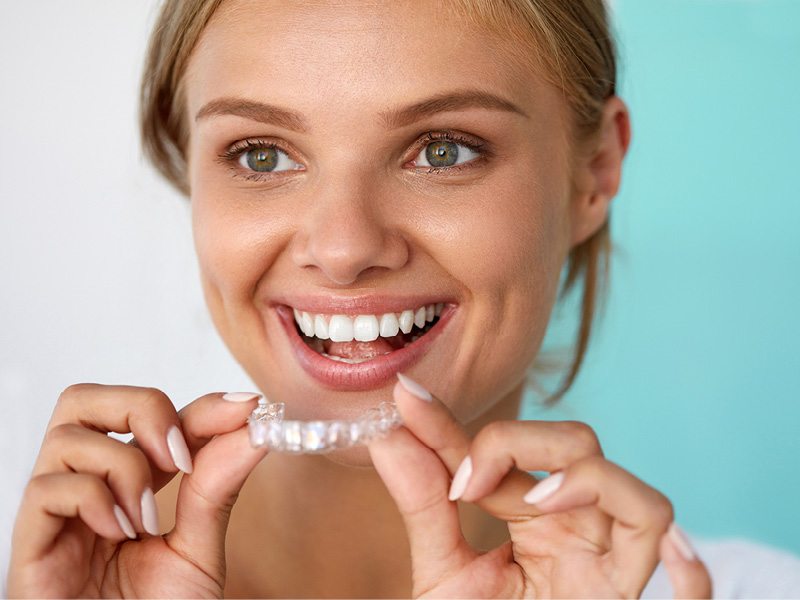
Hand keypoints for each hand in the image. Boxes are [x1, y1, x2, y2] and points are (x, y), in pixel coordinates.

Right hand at [7, 384, 266, 597]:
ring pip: (67, 434)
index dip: (198, 406)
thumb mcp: (198, 550)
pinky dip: (93, 498)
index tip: (246, 409)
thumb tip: (253, 428)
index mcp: (128, 487)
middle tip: (179, 455)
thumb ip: (218, 488)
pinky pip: (47, 488)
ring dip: (123, 466)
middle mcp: (87, 490)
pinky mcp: (28, 548)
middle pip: (86, 400)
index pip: (152, 419)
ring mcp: (54, 517)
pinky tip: (119, 533)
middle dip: (142, 408)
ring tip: (146, 520)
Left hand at [368, 375, 712, 598]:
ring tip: (534, 502)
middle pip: (581, 448)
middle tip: (465, 482)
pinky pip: (697, 589)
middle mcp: (579, 531)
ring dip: (590, 482)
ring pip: (642, 502)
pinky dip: (690, 569)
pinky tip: (668, 553)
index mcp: (535, 516)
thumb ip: (423, 506)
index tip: (409, 401)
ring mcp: (610, 571)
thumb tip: (387, 435)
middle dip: (522, 441)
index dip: (457, 426)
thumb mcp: (443, 575)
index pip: (506, 448)